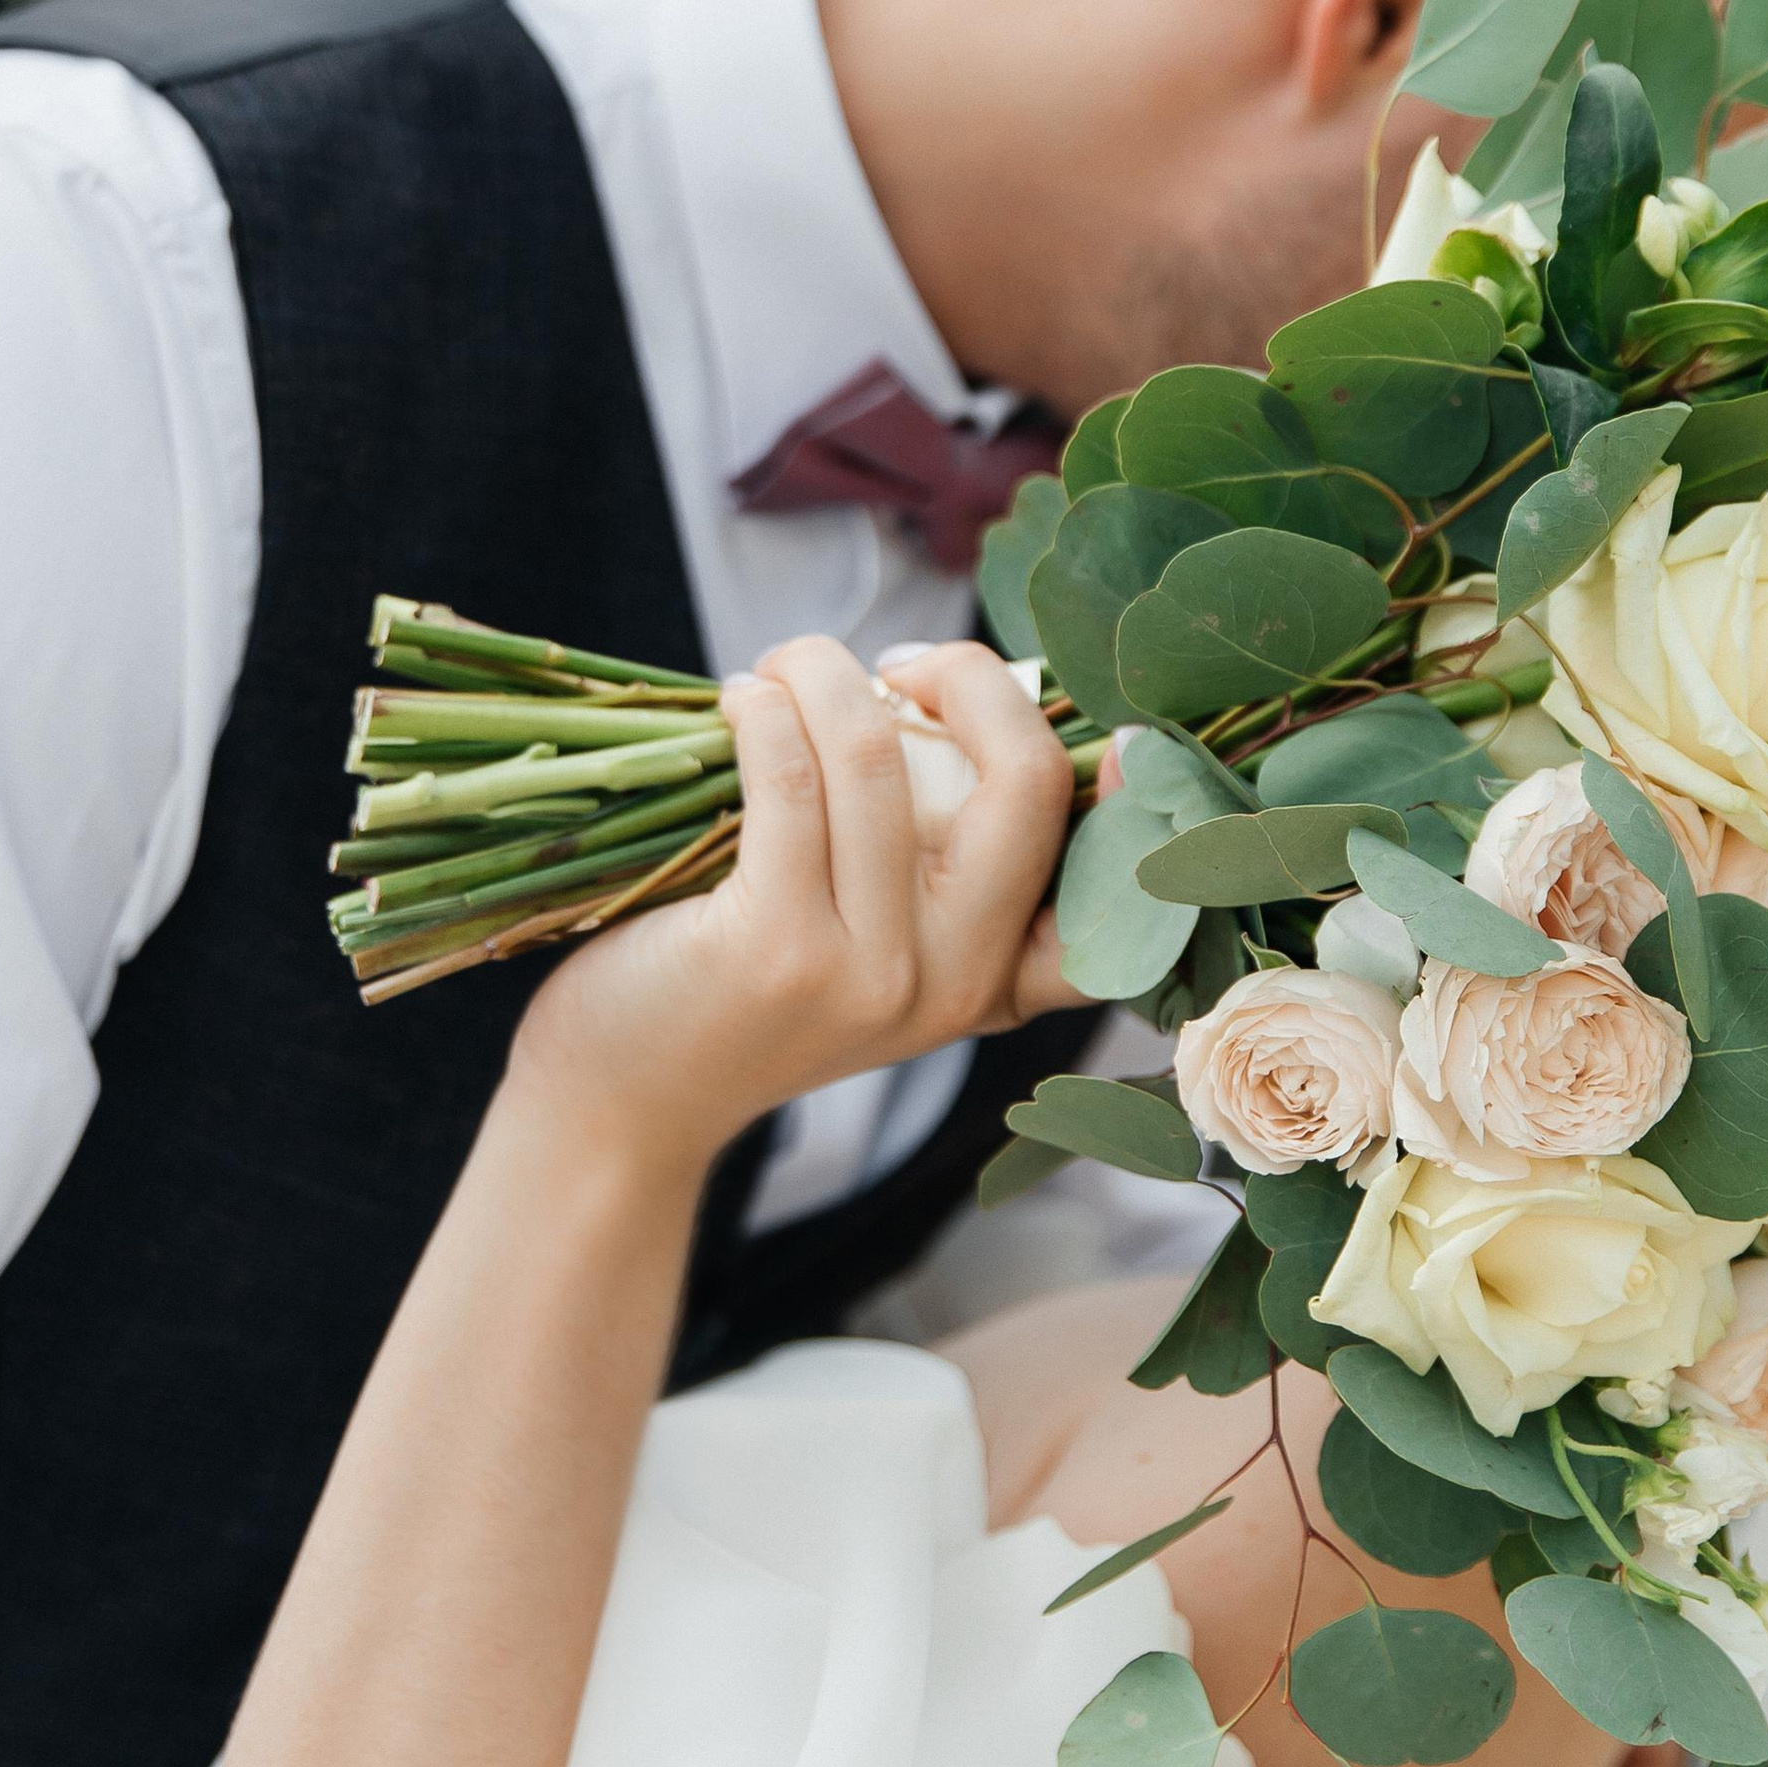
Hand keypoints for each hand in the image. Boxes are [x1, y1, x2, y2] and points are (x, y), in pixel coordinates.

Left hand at [508, 635, 1078, 1179]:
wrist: (627, 1103)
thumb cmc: (742, 995)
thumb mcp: (870, 955)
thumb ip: (931, 865)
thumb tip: (944, 691)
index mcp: (997, 981)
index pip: (1111, 892)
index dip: (1140, 800)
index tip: (1120, 732)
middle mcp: (953, 983)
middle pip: (1025, 784)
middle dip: (970, 677)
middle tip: (893, 663)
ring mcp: (870, 971)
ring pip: (880, 756)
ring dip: (821, 671)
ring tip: (780, 668)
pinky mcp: (776, 947)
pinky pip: (790, 776)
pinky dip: (763, 709)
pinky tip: (738, 703)